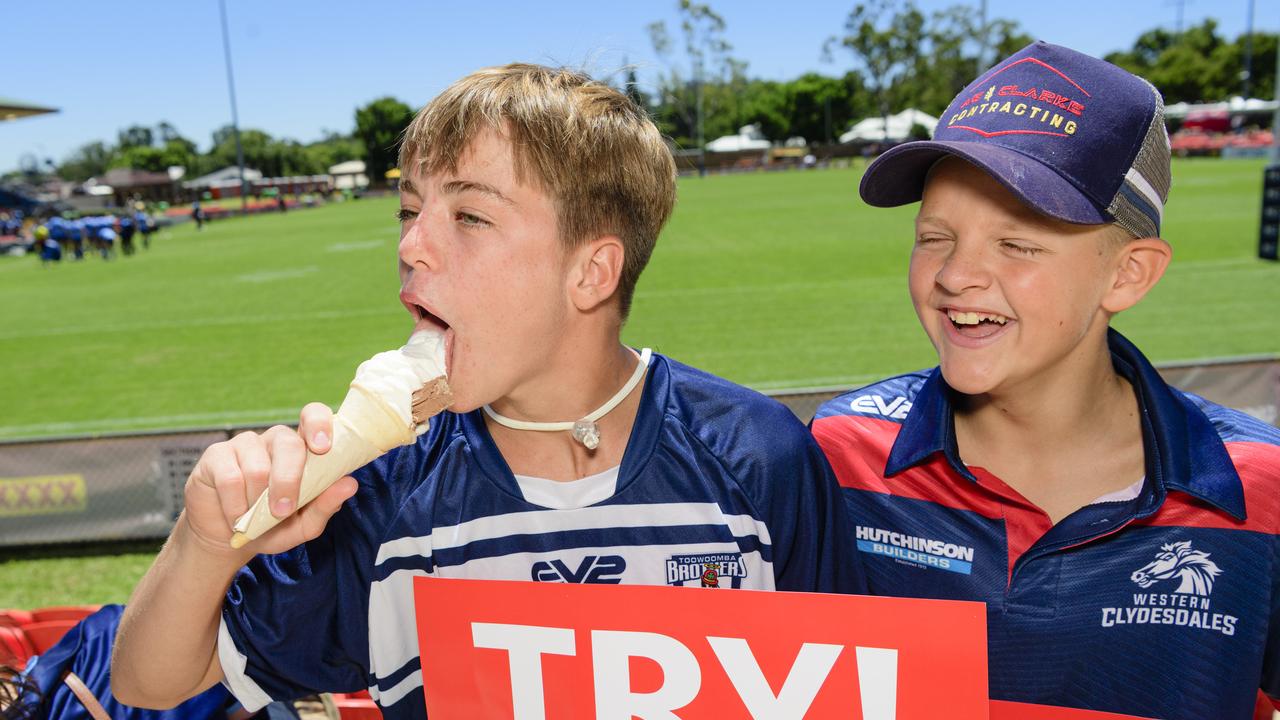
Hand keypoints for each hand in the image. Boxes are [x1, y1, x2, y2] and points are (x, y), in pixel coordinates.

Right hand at [180, 402, 358, 558]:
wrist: (227, 537)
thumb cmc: (272, 526)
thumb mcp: (304, 525)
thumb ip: (326, 505)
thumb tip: (350, 484)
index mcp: (303, 449)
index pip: (313, 416)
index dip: (319, 425)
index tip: (323, 448)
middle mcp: (276, 440)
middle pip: (288, 444)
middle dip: (288, 482)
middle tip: (283, 512)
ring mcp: (245, 444)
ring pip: (258, 466)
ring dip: (257, 502)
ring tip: (253, 518)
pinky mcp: (217, 455)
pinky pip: (230, 477)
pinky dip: (235, 505)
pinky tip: (236, 517)